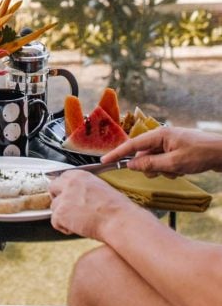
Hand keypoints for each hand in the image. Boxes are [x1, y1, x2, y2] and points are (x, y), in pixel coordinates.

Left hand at [49, 170, 134, 239]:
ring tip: (78, 221)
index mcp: (80, 175)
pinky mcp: (60, 213)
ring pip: (54, 206)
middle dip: (57, 197)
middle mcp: (69, 184)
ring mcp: (63, 198)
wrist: (118, 220)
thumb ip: (84, 188)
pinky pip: (55, 222)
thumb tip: (77, 194)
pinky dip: (63, 227)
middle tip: (66, 208)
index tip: (67, 195)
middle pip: (52, 188)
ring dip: (62, 214)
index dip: (64, 188)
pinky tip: (76, 228)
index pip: (62, 177)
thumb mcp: (100, 188)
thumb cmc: (116, 208)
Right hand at [101, 127, 221, 176]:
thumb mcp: (174, 163)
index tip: (104, 160)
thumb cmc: (201, 155)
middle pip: (143, 154)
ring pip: (153, 160)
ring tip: (178, 170)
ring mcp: (169, 143)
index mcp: (159, 134)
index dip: (117, 154)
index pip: (132, 145)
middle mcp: (162, 137)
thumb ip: (150, 164)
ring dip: (162, 169)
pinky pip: (163, 162)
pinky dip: (169, 169)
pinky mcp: (175, 150)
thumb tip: (131, 165)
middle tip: (165, 171)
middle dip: (150, 166)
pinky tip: (182, 169)